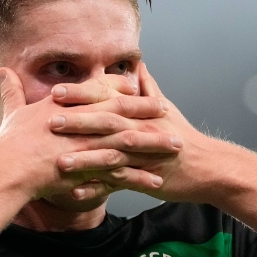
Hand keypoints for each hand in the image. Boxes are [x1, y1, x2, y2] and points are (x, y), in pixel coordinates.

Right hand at [0, 68, 181, 201]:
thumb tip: (1, 71)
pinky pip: (123, 173)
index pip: (102, 89)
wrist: (9, 170)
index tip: (138, 85)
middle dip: (148, 111)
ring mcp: (90, 145)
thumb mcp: (11, 111)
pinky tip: (158, 180)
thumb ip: (12, 91)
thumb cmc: (10, 142)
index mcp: (69, 104)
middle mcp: (84, 121)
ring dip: (154, 144)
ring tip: (176, 146)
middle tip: (168, 110)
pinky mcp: (93, 170)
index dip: (121, 87)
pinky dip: (141, 176)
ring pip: (131, 142)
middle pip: (123, 112)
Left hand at [49, 63, 225, 202]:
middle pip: (107, 122)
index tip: (56, 92)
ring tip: (58, 162)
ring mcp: (143, 155)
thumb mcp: (165, 107)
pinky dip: (97, 189)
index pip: (108, 97)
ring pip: (110, 155)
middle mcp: (140, 129)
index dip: (82, 94)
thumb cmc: (182, 136)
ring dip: (84, 159)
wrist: (207, 166)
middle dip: (78, 121)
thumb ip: (147, 87)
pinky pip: (118, 184)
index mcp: (140, 111)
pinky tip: (75, 193)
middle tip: (49, 121)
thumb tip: (138, 64)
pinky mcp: (145, 178)